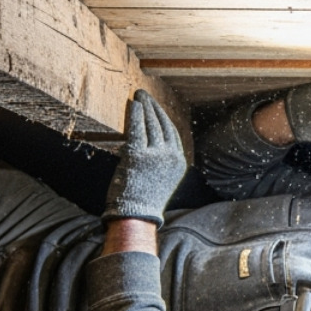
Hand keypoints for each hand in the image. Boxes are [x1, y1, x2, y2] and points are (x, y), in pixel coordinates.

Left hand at [103, 90, 185, 225]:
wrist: (135, 215)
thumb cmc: (143, 201)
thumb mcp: (159, 179)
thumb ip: (158, 162)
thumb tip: (148, 144)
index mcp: (178, 162)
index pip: (172, 132)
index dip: (163, 117)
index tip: (155, 107)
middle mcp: (170, 157)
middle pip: (162, 124)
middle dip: (153, 107)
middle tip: (145, 94)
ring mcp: (154, 156)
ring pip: (150, 124)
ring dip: (144, 106)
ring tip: (139, 95)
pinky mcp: (137, 156)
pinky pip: (136, 129)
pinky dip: (134, 114)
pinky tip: (132, 104)